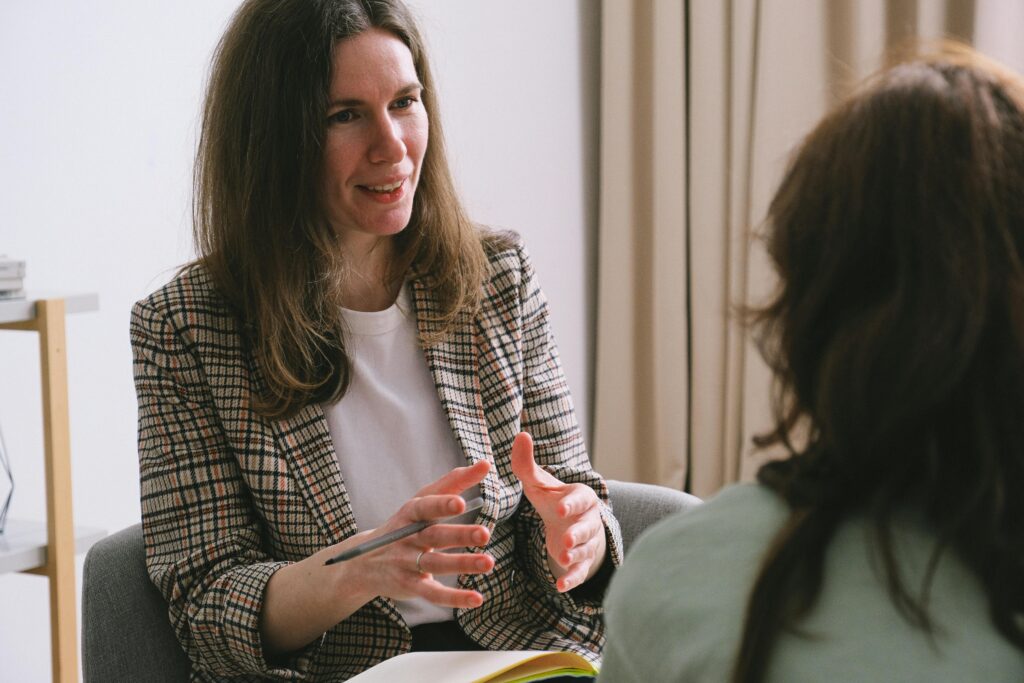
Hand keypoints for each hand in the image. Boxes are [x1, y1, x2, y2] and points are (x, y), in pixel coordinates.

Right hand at [326, 459, 494, 608]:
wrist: (364, 562)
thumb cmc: (405, 525)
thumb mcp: (422, 501)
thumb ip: (453, 482)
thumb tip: (486, 464)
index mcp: (411, 513)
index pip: (426, 506)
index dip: (442, 505)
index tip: (461, 502)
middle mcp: (408, 537)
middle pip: (434, 536)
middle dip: (459, 535)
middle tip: (484, 534)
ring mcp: (407, 562)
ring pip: (436, 564)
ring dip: (462, 564)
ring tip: (489, 563)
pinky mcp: (411, 586)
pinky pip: (433, 593)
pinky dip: (454, 598)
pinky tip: (477, 598)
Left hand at [510, 431, 606, 591]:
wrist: (569, 523)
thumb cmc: (553, 498)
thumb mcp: (538, 483)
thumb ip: (527, 463)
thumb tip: (520, 434)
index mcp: (581, 497)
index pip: (579, 499)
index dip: (570, 505)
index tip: (559, 509)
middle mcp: (588, 520)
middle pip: (587, 528)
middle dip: (577, 534)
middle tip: (567, 540)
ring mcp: (587, 543)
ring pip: (584, 550)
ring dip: (575, 556)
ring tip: (562, 558)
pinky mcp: (581, 562)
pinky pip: (579, 572)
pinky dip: (571, 579)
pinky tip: (559, 587)